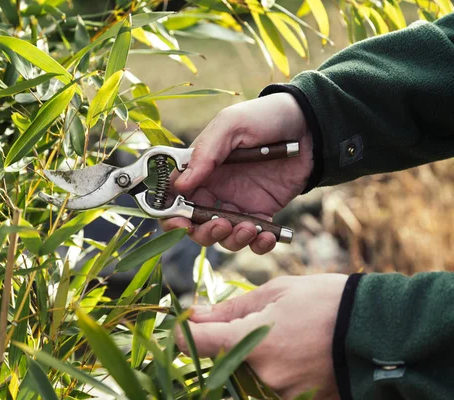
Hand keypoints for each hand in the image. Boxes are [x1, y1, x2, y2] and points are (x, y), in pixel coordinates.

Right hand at [160, 93, 312, 253]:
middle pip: (196, 225)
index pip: (175, 198)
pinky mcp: (262, 212)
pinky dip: (258, 245)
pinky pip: (254, 238)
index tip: (180, 222)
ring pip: (223, 236)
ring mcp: (238, 204)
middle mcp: (215, 190)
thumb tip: (181, 185)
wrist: (309, 124)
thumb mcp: (231, 125)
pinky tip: (267, 236)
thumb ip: (205, 153)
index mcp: (201, 169)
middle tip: (220, 225)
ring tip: (249, 227)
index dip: (171, 215)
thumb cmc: (265, 117)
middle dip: (204, 233)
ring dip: (232, 240)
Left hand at [177, 274, 346, 399]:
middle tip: (261, 322)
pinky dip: (277, 369)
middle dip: (229, 342)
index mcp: (253, 341)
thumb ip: (232, 308)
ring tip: (289, 335)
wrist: (383, 331)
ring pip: (249, 374)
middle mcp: (263, 375)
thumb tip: (196, 315)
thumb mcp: (277, 292)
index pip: (195, 342)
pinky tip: (298, 351)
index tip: (186, 324)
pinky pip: (273, 387)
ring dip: (256, 356)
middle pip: (223, 360)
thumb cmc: (328, 302)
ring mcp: (283, 394)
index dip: (184, 332)